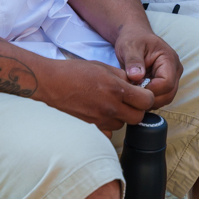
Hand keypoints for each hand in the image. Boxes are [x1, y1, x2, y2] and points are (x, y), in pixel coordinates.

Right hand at [38, 57, 154, 131]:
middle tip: (129, 100)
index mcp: (116, 88)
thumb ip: (122, 77)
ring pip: (123, 125)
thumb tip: (136, 84)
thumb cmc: (74, 72)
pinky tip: (101, 113)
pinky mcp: (91, 127)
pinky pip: (108, 132)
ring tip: (112, 105)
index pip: (147, 101)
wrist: (51, 83)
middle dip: (137, 109)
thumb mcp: (103, 66)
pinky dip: (108, 125)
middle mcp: (110, 106)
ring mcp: (100, 119)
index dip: (147, 97)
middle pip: (138, 117)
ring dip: (122, 117)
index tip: (142, 93)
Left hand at [113, 23, 180, 110]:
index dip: (150, 90)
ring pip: (165, 99)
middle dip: (150, 98)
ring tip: (133, 93)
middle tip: (131, 94)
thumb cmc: (133, 38)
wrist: (135, 36)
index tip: (133, 88)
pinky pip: (161, 98)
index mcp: (169, 59)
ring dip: (149, 100)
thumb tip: (136, 77)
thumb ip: (133, 61)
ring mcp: (172, 78)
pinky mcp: (166, 84)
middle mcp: (175, 70)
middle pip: (168, 94)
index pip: (167, 83)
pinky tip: (137, 93)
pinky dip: (149, 99)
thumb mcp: (129, 46)